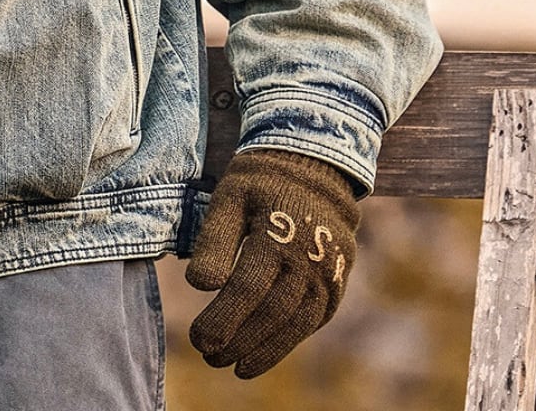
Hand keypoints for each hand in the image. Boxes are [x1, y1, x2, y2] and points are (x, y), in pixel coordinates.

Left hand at [185, 148, 358, 377]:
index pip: (246, 289)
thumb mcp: (230, 197)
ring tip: (233, 366)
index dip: (222, 319)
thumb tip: (199, 286)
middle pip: (271, 313)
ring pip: (296, 324)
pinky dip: (288, 341)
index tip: (198, 340)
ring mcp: (327, 274)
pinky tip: (263, 352)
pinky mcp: (337, 283)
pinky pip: (314, 320)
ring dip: (264, 350)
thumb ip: (215, 240)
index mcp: (277, 234)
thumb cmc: (260, 183)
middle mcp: (308, 259)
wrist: (313, 169)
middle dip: (238, 341)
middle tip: (209, 358)